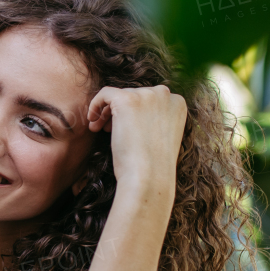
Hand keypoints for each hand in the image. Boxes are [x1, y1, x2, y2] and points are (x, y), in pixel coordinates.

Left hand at [86, 85, 186, 201]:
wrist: (148, 178)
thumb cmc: (153, 165)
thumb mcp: (161, 136)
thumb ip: (154, 119)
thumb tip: (134, 113)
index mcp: (177, 103)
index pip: (150, 99)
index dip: (136, 112)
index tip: (127, 127)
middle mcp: (165, 95)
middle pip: (134, 94)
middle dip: (120, 111)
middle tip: (109, 130)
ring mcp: (146, 95)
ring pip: (119, 95)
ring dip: (107, 111)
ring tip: (100, 129)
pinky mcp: (126, 99)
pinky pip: (105, 93)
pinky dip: (95, 104)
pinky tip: (92, 121)